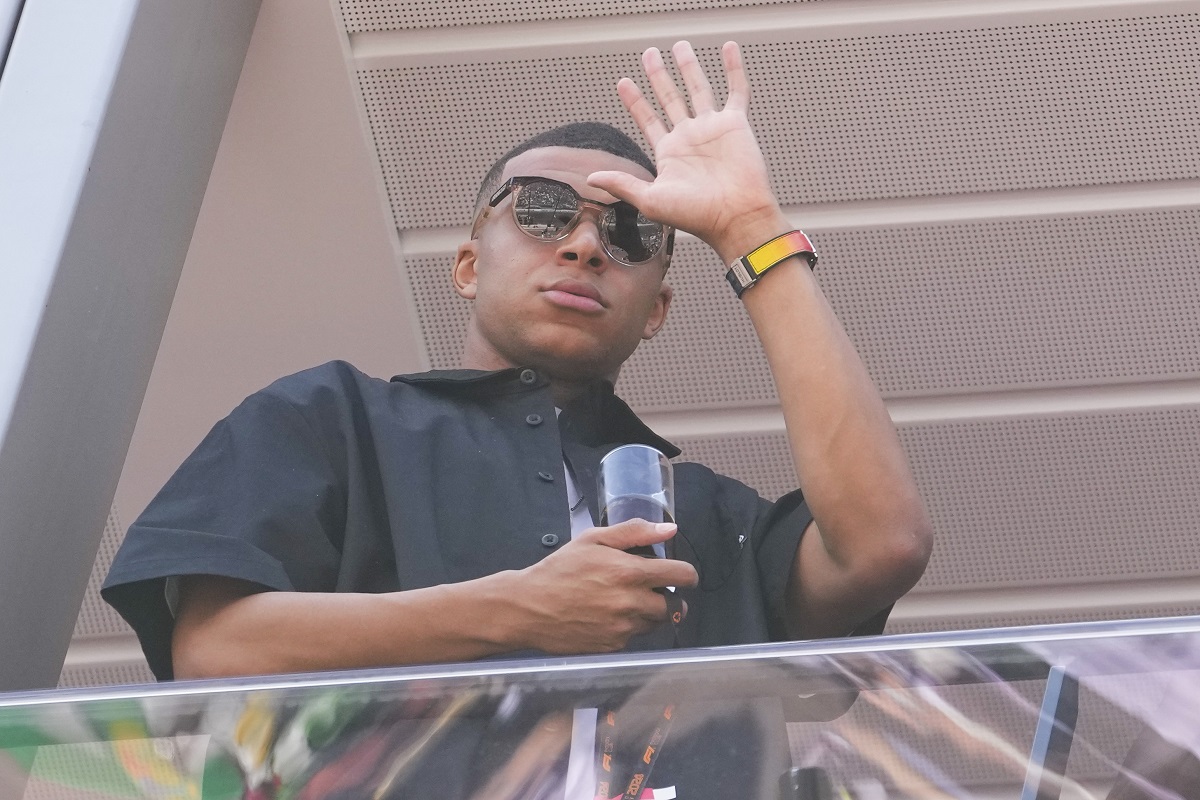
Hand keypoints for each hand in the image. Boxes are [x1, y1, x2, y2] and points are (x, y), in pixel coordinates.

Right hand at [513, 519, 697, 653]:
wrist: (528, 607)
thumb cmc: (559, 569)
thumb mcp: (593, 540)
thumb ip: (634, 532)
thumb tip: (669, 530)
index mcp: (630, 573)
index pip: (682, 575)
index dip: (687, 574)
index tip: (682, 575)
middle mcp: (632, 603)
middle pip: (675, 605)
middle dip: (668, 596)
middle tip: (650, 589)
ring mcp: (623, 628)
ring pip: (655, 622)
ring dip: (649, 612)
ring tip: (623, 601)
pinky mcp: (613, 646)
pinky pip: (633, 636)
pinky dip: (627, 626)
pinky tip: (606, 616)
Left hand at [588, 41, 790, 261]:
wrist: (735, 217)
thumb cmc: (696, 216)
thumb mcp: (651, 200)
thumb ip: (622, 184)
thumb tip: (590, 178)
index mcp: (669, 153)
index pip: (647, 120)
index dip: (635, 101)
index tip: (623, 82)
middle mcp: (689, 138)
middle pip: (670, 98)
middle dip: (658, 76)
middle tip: (649, 55)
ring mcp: (712, 129)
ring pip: (699, 89)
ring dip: (689, 67)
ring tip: (680, 46)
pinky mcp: (736, 125)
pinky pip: (736, 91)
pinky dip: (733, 69)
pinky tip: (728, 48)